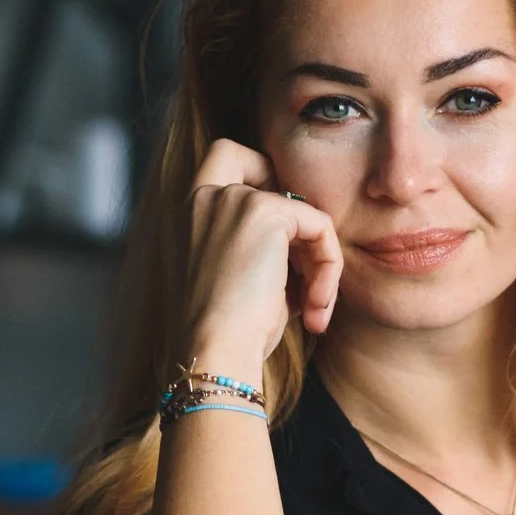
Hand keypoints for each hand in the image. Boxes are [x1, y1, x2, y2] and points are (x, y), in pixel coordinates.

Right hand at [181, 138, 341, 368]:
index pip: (223, 160)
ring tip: (313, 308)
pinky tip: (315, 306)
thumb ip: (265, 251)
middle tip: (306, 261)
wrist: (213, 354)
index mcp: (186, 216)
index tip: (280, 237)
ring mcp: (232, 199)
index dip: (259, 179)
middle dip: (291, 203)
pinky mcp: (264, 211)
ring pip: (301, 211)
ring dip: (318, 260)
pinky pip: (320, 227)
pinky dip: (329, 267)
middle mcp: (203, 198)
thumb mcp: (241, 285)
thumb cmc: (227, 337)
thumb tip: (309, 246)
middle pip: (259, 162)